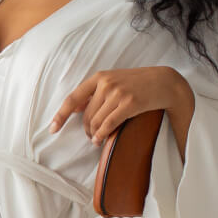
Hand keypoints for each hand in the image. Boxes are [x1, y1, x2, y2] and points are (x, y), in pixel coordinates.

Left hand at [48, 66, 186, 143]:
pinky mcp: (130, 103)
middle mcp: (106, 84)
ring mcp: (118, 93)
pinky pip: (108, 125)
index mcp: (99, 78)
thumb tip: (74, 108)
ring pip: (96, 122)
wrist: (165, 82)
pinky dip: (102, 135)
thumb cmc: (137, 83)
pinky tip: (101, 140)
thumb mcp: (114, 81)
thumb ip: (94, 93)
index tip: (52, 129)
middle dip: (86, 129)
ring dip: (94, 135)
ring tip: (96, 139)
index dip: (60, 115)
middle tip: (90, 137)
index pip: (73, 99)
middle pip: (86, 115)